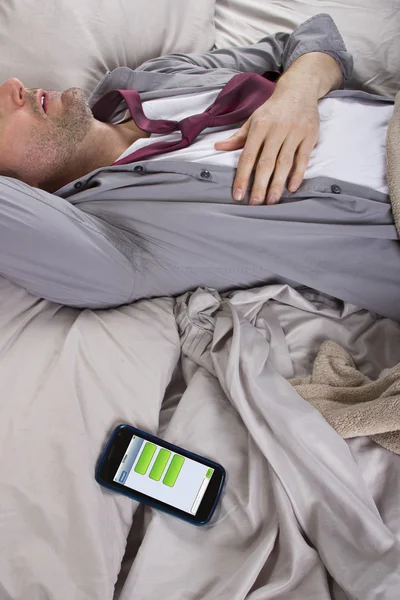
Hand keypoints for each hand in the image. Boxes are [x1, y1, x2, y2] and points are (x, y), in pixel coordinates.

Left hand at [214, 87, 319, 204]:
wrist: (299, 90)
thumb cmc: (272, 109)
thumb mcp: (253, 119)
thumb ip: (237, 137)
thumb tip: (218, 147)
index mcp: (259, 127)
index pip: (248, 156)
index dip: (242, 177)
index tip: (238, 195)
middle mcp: (276, 130)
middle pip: (266, 163)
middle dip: (259, 186)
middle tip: (255, 204)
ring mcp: (294, 133)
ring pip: (284, 163)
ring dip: (277, 184)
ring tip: (271, 201)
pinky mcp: (309, 136)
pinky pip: (303, 158)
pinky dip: (298, 174)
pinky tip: (291, 188)